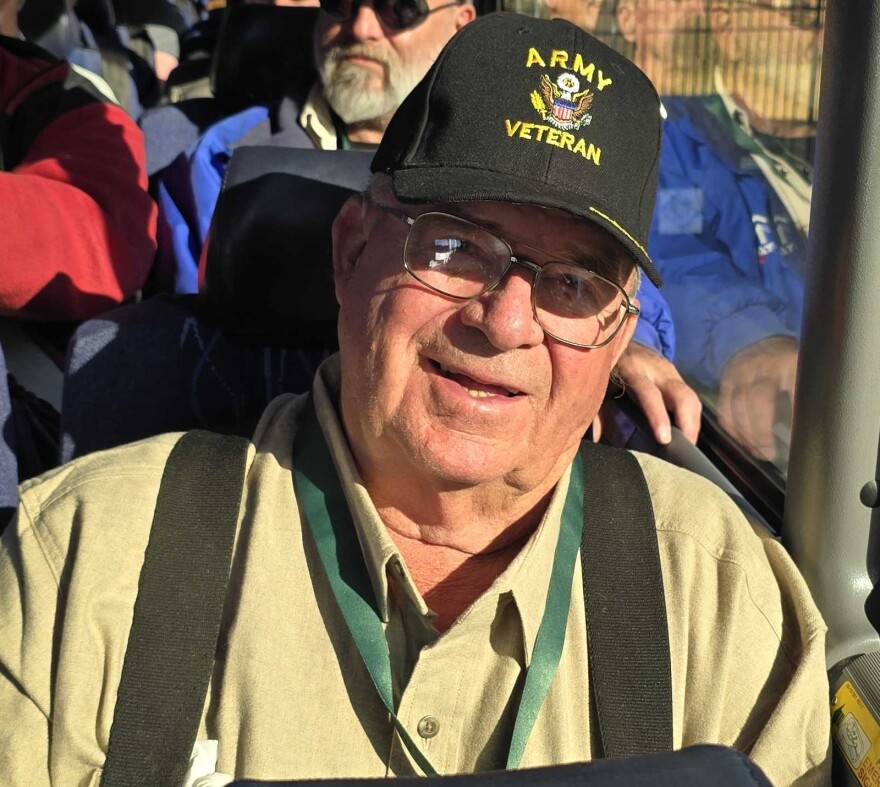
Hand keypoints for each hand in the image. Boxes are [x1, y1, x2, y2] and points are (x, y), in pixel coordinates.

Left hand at [592, 342, 701, 444]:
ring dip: (693, 424)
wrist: (620, 335)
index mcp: (633, 369)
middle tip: (686, 450)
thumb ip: (597, 409)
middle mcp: (657, 369)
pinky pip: (691, 398)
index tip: (664, 440)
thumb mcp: (599, 382)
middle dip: (688, 424)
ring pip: (691, 398)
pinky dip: (692, 418)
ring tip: (688, 447)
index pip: (649, 394)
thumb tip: (599, 438)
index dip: (658, 416)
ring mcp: (671, 372)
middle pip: (682, 396)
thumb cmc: (608, 364)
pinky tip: (687, 435)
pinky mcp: (678, 376)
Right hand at [717, 335, 798, 461]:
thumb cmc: (792, 366)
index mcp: (791, 362)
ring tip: (756, 451)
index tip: (796, 442)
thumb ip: (807, 399)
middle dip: (760, 431)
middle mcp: (763, 365)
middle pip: (758, 399)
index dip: (793, 417)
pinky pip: (724, 407)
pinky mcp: (726, 379)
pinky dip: (730, 426)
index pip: (792, 391)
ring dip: (744, 432)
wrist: (766, 343)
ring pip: (737, 404)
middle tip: (768, 454)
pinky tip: (741, 440)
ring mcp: (741, 370)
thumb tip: (811, 432)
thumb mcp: (807, 375)